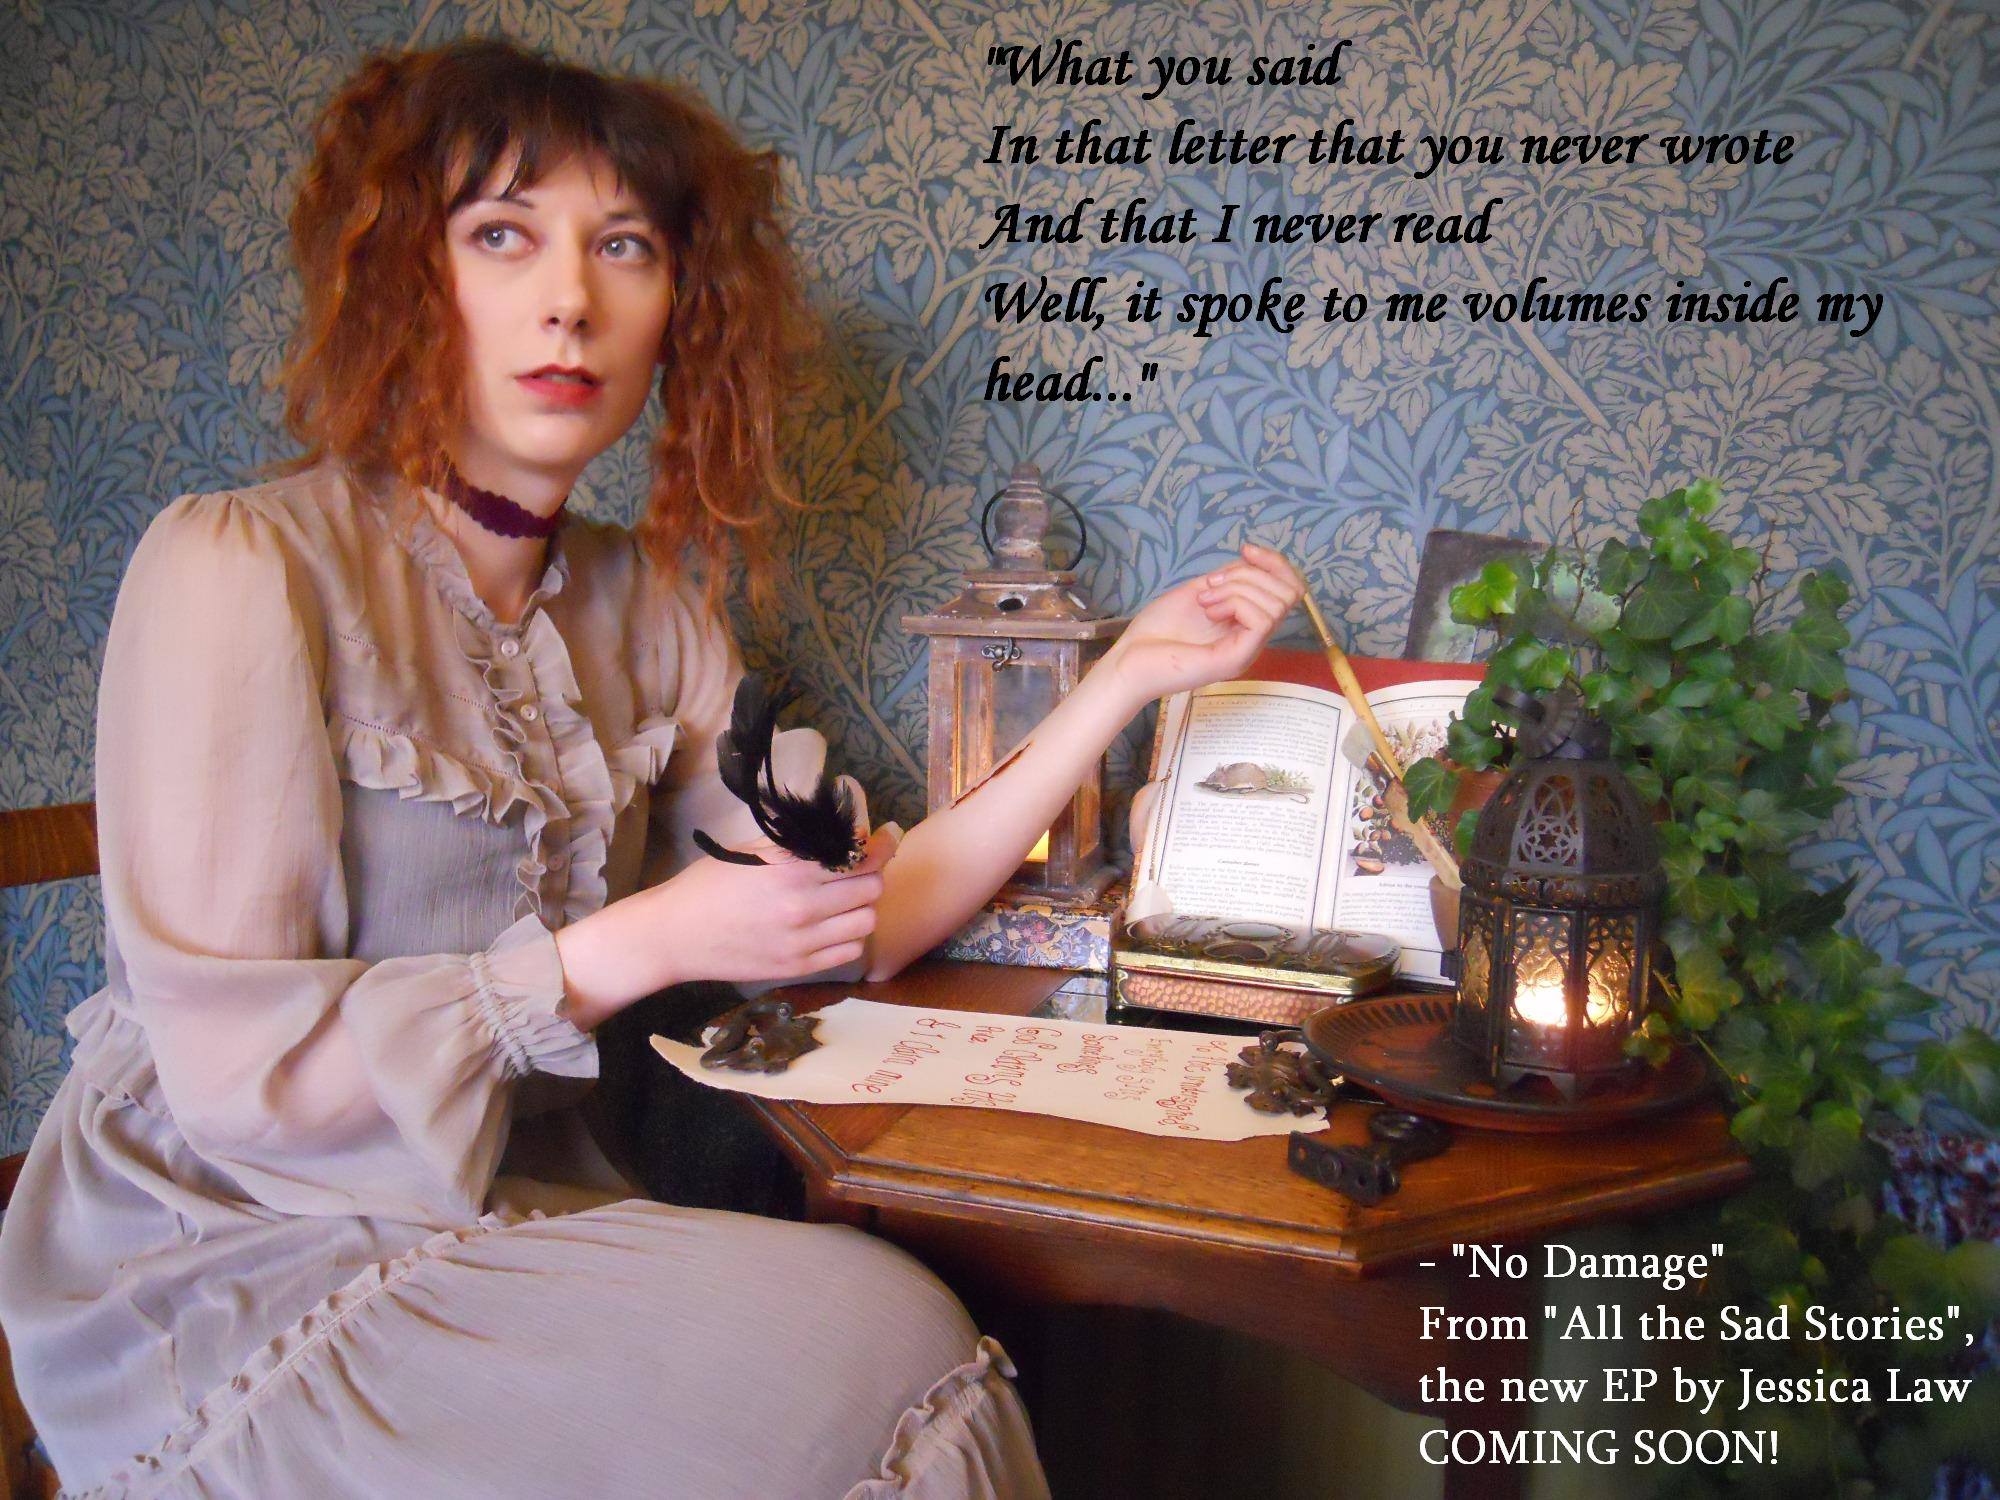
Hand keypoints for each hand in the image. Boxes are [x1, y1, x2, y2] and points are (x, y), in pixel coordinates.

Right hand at [554, 832, 893, 1028]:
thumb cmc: (710, 884)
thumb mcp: (751, 850)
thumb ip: (799, 841)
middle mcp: (801, 906)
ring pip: (866, 922)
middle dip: (870, 875)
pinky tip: (832, 926)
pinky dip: (850, 936)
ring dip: (862, 907)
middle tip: (857, 870)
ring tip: (844, 900)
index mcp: (790, 869)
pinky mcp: (798, 968)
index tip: (885, 838)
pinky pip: (850, 951)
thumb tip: (846, 828)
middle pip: (871, 889)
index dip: (881, 846)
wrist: (674, 935)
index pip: (861, 857)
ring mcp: (801, 941)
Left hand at [1104, 543, 1304, 705]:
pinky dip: (1235, 603)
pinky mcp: (1238, 659)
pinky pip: (1261, 619)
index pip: (1289, 589)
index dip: (1275, 563)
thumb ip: (1229, 579)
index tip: (1246, 549)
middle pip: (1288, 592)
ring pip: (1277, 603)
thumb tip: (1253, 560)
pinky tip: (1209, 611)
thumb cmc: (1156, 632)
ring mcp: (1248, 650)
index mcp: (1245, 624)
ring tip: (1205, 600)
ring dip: (1237, 588)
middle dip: (1251, 575)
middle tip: (1211, 585)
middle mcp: (1252, 638)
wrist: (1130, 660)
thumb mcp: (1198, 590)